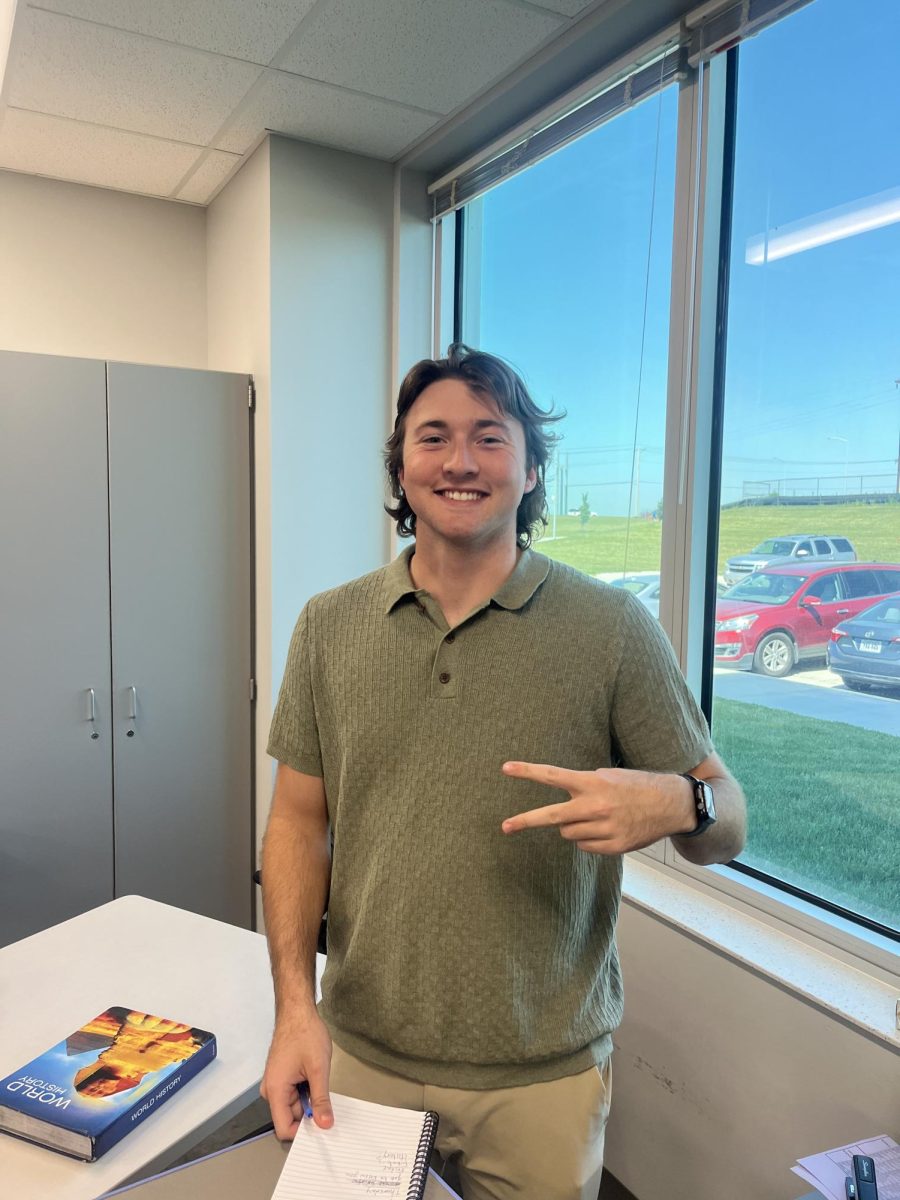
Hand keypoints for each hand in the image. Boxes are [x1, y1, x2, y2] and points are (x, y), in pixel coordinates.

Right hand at [260, 1008, 333, 1138]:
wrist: (297, 1011)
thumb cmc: (305, 1034)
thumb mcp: (318, 1069)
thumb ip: (321, 1100)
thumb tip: (325, 1124)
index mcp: (275, 1090)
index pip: (283, 1128)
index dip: (303, 1132)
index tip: (320, 1126)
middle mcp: (270, 1090)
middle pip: (289, 1117)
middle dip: (308, 1113)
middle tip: (326, 1098)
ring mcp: (275, 1083)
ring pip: (293, 1105)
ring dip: (308, 1099)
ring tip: (318, 1079)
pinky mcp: (280, 1077)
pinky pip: (293, 1094)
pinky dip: (306, 1090)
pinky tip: (313, 1076)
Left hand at [500, 761, 693, 854]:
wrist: (670, 804)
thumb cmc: (635, 786)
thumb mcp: (608, 776)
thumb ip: (583, 787)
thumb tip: (561, 808)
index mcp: (591, 783)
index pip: (553, 775)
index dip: (527, 772)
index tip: (505, 769)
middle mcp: (594, 806)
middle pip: (551, 817)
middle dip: (525, 821)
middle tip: (505, 826)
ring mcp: (603, 828)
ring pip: (568, 833)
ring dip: (573, 826)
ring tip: (596, 817)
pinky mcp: (613, 846)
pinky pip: (584, 845)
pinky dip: (588, 839)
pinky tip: (606, 829)